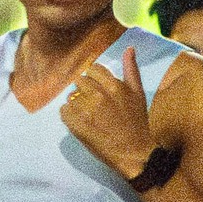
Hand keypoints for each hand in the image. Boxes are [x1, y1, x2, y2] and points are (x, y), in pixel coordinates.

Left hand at [60, 46, 157, 180]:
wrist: (135, 154)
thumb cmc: (138, 124)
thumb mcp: (139, 95)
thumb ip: (132, 70)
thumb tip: (129, 47)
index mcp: (115, 86)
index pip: (94, 70)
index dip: (96, 80)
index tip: (101, 92)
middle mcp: (100, 95)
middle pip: (80, 82)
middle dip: (86, 92)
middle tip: (96, 107)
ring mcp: (87, 110)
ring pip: (71, 96)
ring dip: (77, 105)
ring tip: (90, 118)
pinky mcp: (77, 124)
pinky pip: (64, 111)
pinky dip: (70, 117)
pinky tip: (82, 124)